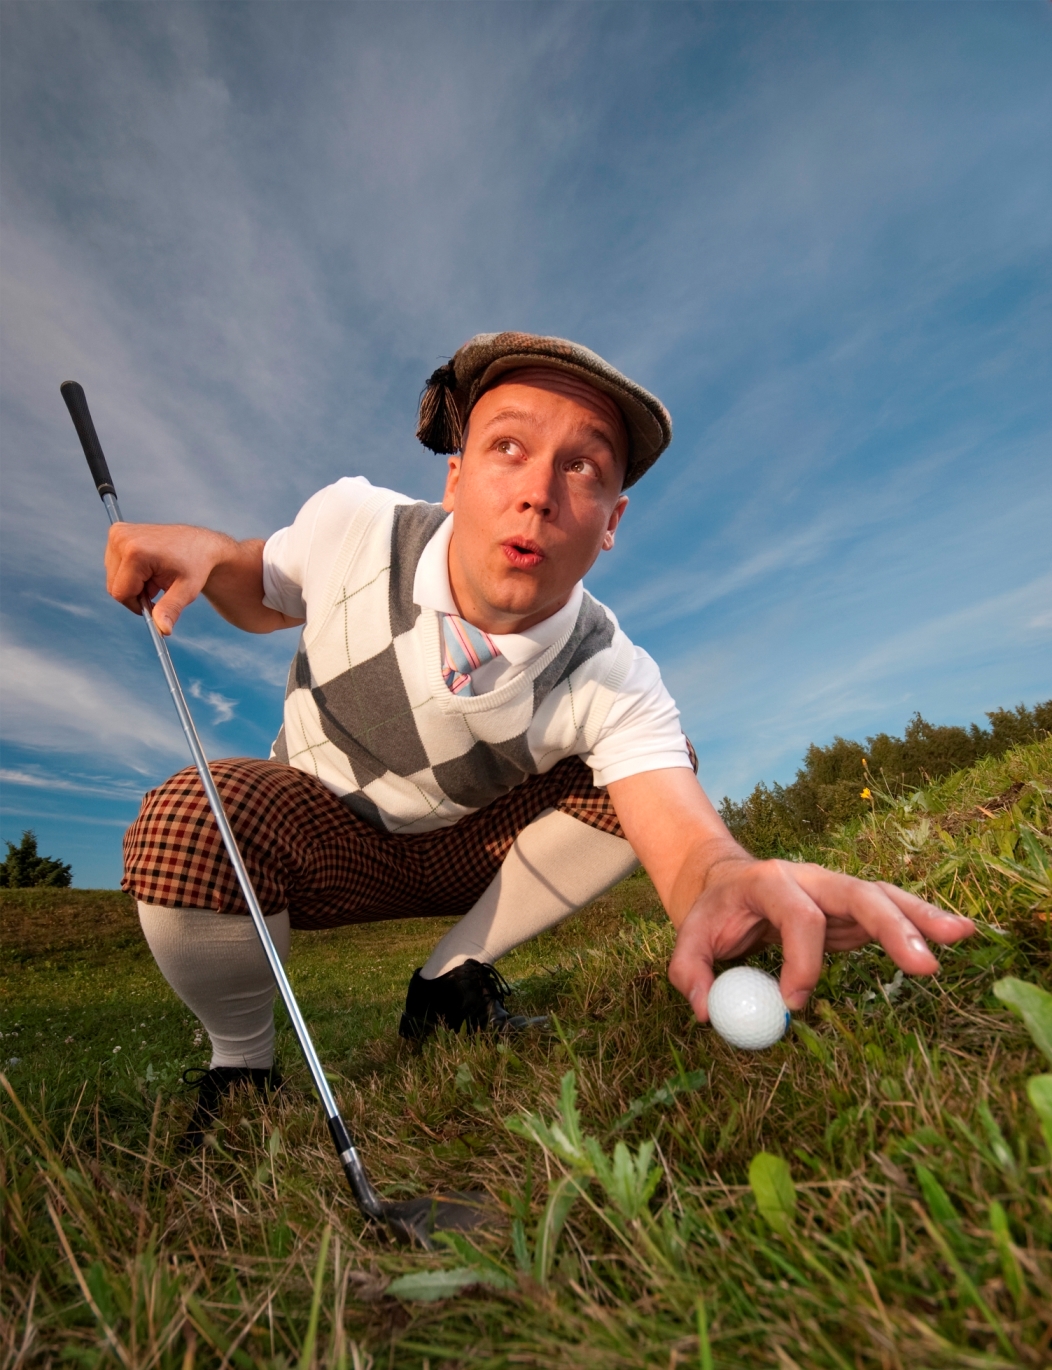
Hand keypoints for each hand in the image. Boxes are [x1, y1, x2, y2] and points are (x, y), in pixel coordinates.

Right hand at [105, 523, 235, 633]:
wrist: (199, 544)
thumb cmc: (195, 565)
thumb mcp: (186, 590)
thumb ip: (170, 609)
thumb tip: (163, 631)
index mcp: (135, 552)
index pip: (121, 593)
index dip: (138, 604)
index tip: (155, 603)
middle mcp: (121, 539)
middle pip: (114, 586)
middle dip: (136, 594)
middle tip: (158, 587)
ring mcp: (118, 534)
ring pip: (114, 578)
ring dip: (134, 583)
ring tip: (156, 576)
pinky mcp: (117, 533)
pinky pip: (115, 566)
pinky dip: (131, 573)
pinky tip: (149, 568)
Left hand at [667, 857, 973, 1021]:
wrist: (724, 883)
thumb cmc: (712, 914)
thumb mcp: (688, 936)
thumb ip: (689, 972)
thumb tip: (707, 1013)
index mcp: (768, 881)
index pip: (797, 914)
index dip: (802, 959)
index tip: (794, 1003)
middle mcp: (810, 878)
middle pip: (857, 894)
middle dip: (891, 926)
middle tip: (922, 965)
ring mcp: (836, 890)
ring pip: (884, 897)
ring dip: (922, 919)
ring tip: (961, 935)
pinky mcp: (852, 908)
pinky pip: (891, 912)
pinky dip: (923, 923)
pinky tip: (958, 934)